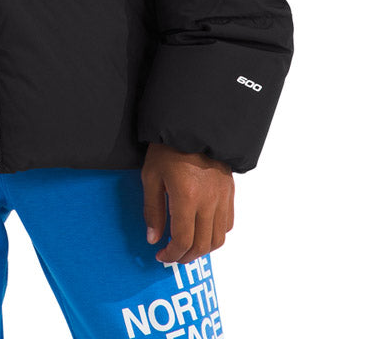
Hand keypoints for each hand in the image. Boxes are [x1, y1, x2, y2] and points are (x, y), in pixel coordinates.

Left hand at [141, 143, 233, 263]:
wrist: (193, 124)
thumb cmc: (167, 147)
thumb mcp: (151, 176)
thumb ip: (153, 210)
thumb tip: (153, 239)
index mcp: (186, 197)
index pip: (183, 240)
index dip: (171, 254)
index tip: (161, 255)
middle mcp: (208, 201)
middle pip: (202, 245)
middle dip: (186, 256)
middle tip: (173, 256)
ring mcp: (222, 197)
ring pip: (219, 238)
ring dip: (203, 249)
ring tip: (188, 247)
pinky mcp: (229, 191)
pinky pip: (228, 222)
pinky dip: (216, 233)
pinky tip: (203, 229)